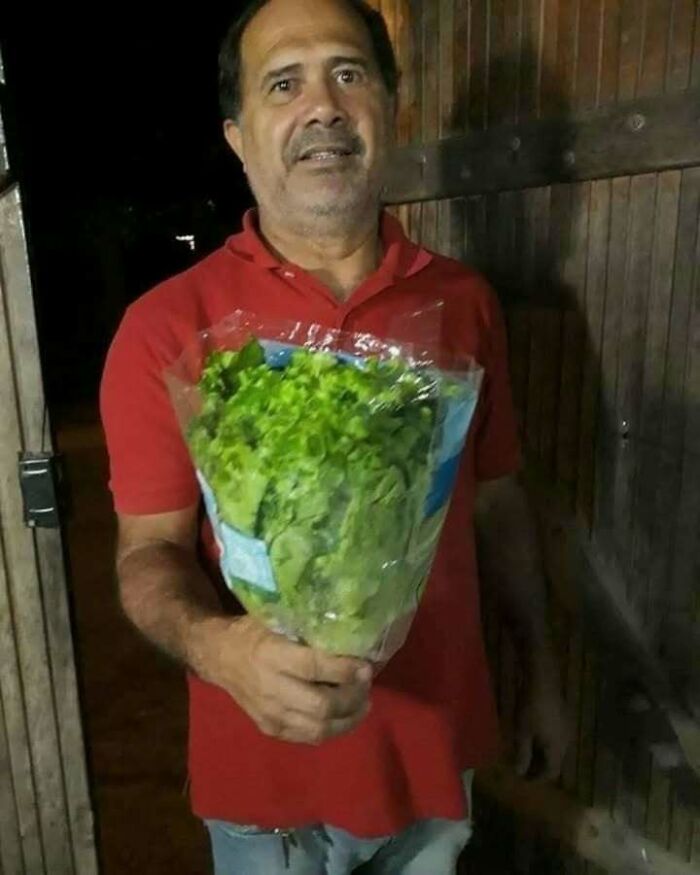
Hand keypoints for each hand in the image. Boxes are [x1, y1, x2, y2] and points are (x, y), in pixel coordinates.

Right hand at [192, 615, 372, 744]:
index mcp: (271, 655)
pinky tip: (345, 716)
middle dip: (352, 698)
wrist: (218, 656)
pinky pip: (307, 737)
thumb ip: (306, 628)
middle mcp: (270, 688)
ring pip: (317, 728)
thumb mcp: (275, 617)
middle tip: (367, 685)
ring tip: (363, 704)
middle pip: (321, 706)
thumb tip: (350, 630)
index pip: (314, 668)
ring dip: (348, 719)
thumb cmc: (252, 631)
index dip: (344, 670)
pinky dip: (332, 729)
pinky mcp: (269, 729)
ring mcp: (269, 713)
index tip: (366, 666)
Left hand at [514, 677, 569, 781]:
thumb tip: (520, 773)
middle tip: (523, 767)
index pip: (551, 772)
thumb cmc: (531, 708)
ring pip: (556, 750)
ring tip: (526, 753)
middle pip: (555, 762)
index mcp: (557, 749)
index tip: (523, 779)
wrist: (543, 681)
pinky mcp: (564, 719)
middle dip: (539, 767)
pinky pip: (556, 739)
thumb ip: (522, 754)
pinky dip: (545, 744)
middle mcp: (566, 743)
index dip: (537, 778)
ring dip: (542, 755)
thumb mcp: (522, 733)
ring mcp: (566, 730)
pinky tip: (533, 737)